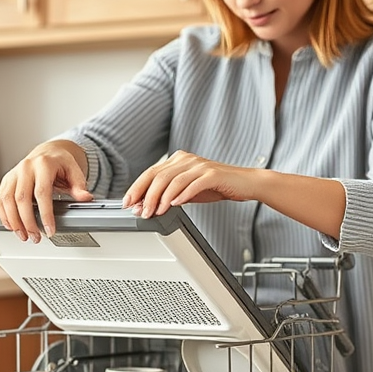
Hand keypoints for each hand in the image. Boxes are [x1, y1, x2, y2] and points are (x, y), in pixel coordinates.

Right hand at [0, 140, 92, 240]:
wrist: (48, 152)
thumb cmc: (60, 163)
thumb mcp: (74, 171)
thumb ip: (79, 186)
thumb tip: (86, 197)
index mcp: (44, 164)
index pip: (42, 192)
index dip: (45, 214)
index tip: (49, 229)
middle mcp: (26, 167)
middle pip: (22, 198)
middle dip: (28, 222)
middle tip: (35, 237)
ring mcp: (14, 173)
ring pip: (7, 200)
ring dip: (14, 221)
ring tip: (24, 235)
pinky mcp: (6, 180)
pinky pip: (0, 199)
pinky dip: (3, 214)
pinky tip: (11, 226)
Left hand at [122, 150, 255, 217]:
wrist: (245, 183)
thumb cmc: (217, 186)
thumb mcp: (188, 190)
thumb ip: (169, 195)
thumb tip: (146, 206)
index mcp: (179, 159)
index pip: (151, 172)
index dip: (137, 187)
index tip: (128, 202)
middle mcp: (187, 159)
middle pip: (159, 176)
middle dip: (145, 195)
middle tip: (140, 212)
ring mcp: (200, 166)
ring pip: (173, 181)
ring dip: (161, 199)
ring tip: (155, 212)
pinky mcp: (213, 174)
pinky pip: (193, 184)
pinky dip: (182, 195)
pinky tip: (175, 204)